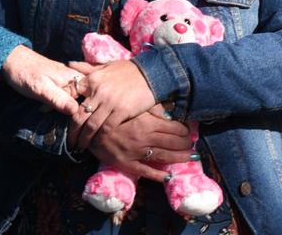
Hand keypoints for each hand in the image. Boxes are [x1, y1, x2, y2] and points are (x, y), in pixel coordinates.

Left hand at [0, 45, 79, 115]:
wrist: (10, 60)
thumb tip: (76, 111)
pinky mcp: (57, 82)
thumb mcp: (41, 89)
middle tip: (58, 116)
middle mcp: (73, 77)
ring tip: (52, 113)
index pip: (88, 98)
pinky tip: (50, 107)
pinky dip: (59, 102)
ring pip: (73, 97)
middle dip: (74, 110)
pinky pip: (65, 94)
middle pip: (82, 98)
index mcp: (73, 77)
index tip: (73, 122)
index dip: (83, 111)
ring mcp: (65, 79)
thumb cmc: (25, 74)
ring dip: (65, 107)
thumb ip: (58, 99)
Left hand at [68, 59, 157, 149]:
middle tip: (70, 142)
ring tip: (81, 147)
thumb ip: (87, 68)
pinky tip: (97, 144)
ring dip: (84, 139)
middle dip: (73, 132)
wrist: (151, 73)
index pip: (71, 94)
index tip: (58, 117)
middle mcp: (98, 92)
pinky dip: (100, 138)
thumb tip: (69, 64)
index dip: (62, 106)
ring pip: (91, 125)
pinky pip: (106, 128)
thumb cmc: (128, 70)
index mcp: (92, 80)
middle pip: (78, 116)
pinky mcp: (121, 112)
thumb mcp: (106, 65)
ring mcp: (109, 103)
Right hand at [70, 104, 191, 181]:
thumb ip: (151, 108)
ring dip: (180, 158)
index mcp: (145, 121)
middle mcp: (143, 138)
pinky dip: (157, 175)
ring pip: (164, 156)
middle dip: (186, 144)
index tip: (190, 131)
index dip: (185, 130)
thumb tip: (171, 112)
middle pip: (173, 142)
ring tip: (192, 158)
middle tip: (194, 145)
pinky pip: (145, 171)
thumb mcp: (132, 105)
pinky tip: (168, 176)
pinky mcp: (126, 163)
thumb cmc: (111, 112)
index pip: (174, 127)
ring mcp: (135, 152)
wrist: (86, 127)